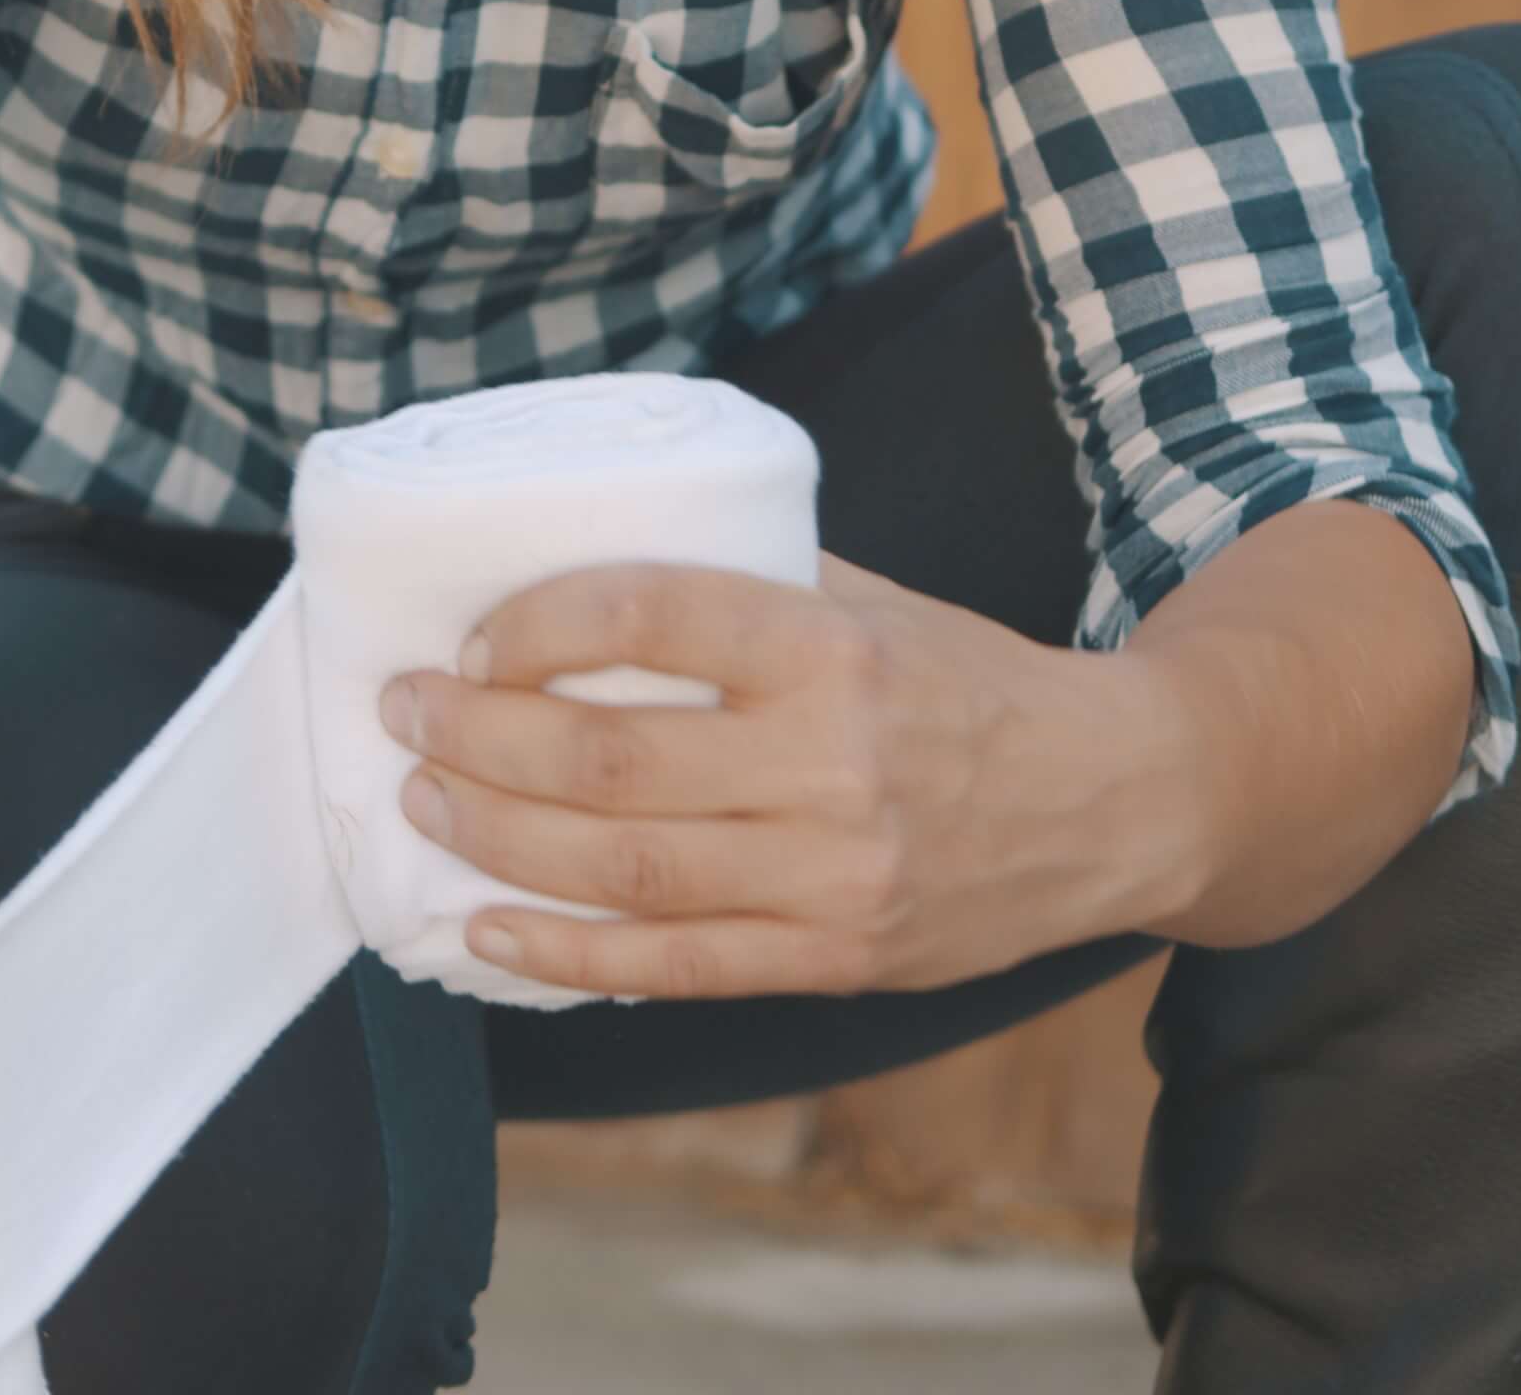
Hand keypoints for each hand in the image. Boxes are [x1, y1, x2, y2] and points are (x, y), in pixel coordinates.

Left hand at [376, 556, 1198, 1000]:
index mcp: (831, 648)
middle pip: (609, 761)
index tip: (471, 634)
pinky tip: (484, 928)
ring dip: (496, 841)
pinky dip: (566, 955)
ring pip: (626, 871)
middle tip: (402, 711)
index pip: (650, 614)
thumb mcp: (870, 597)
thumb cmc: (966, 680)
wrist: (1117, 799)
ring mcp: (835, 877)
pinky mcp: (838, 959)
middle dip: (478, 737)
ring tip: (422, 802)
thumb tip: (578, 553)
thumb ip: (742, 581)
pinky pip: (675, 968)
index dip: (538, 624)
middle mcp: (831, 765)